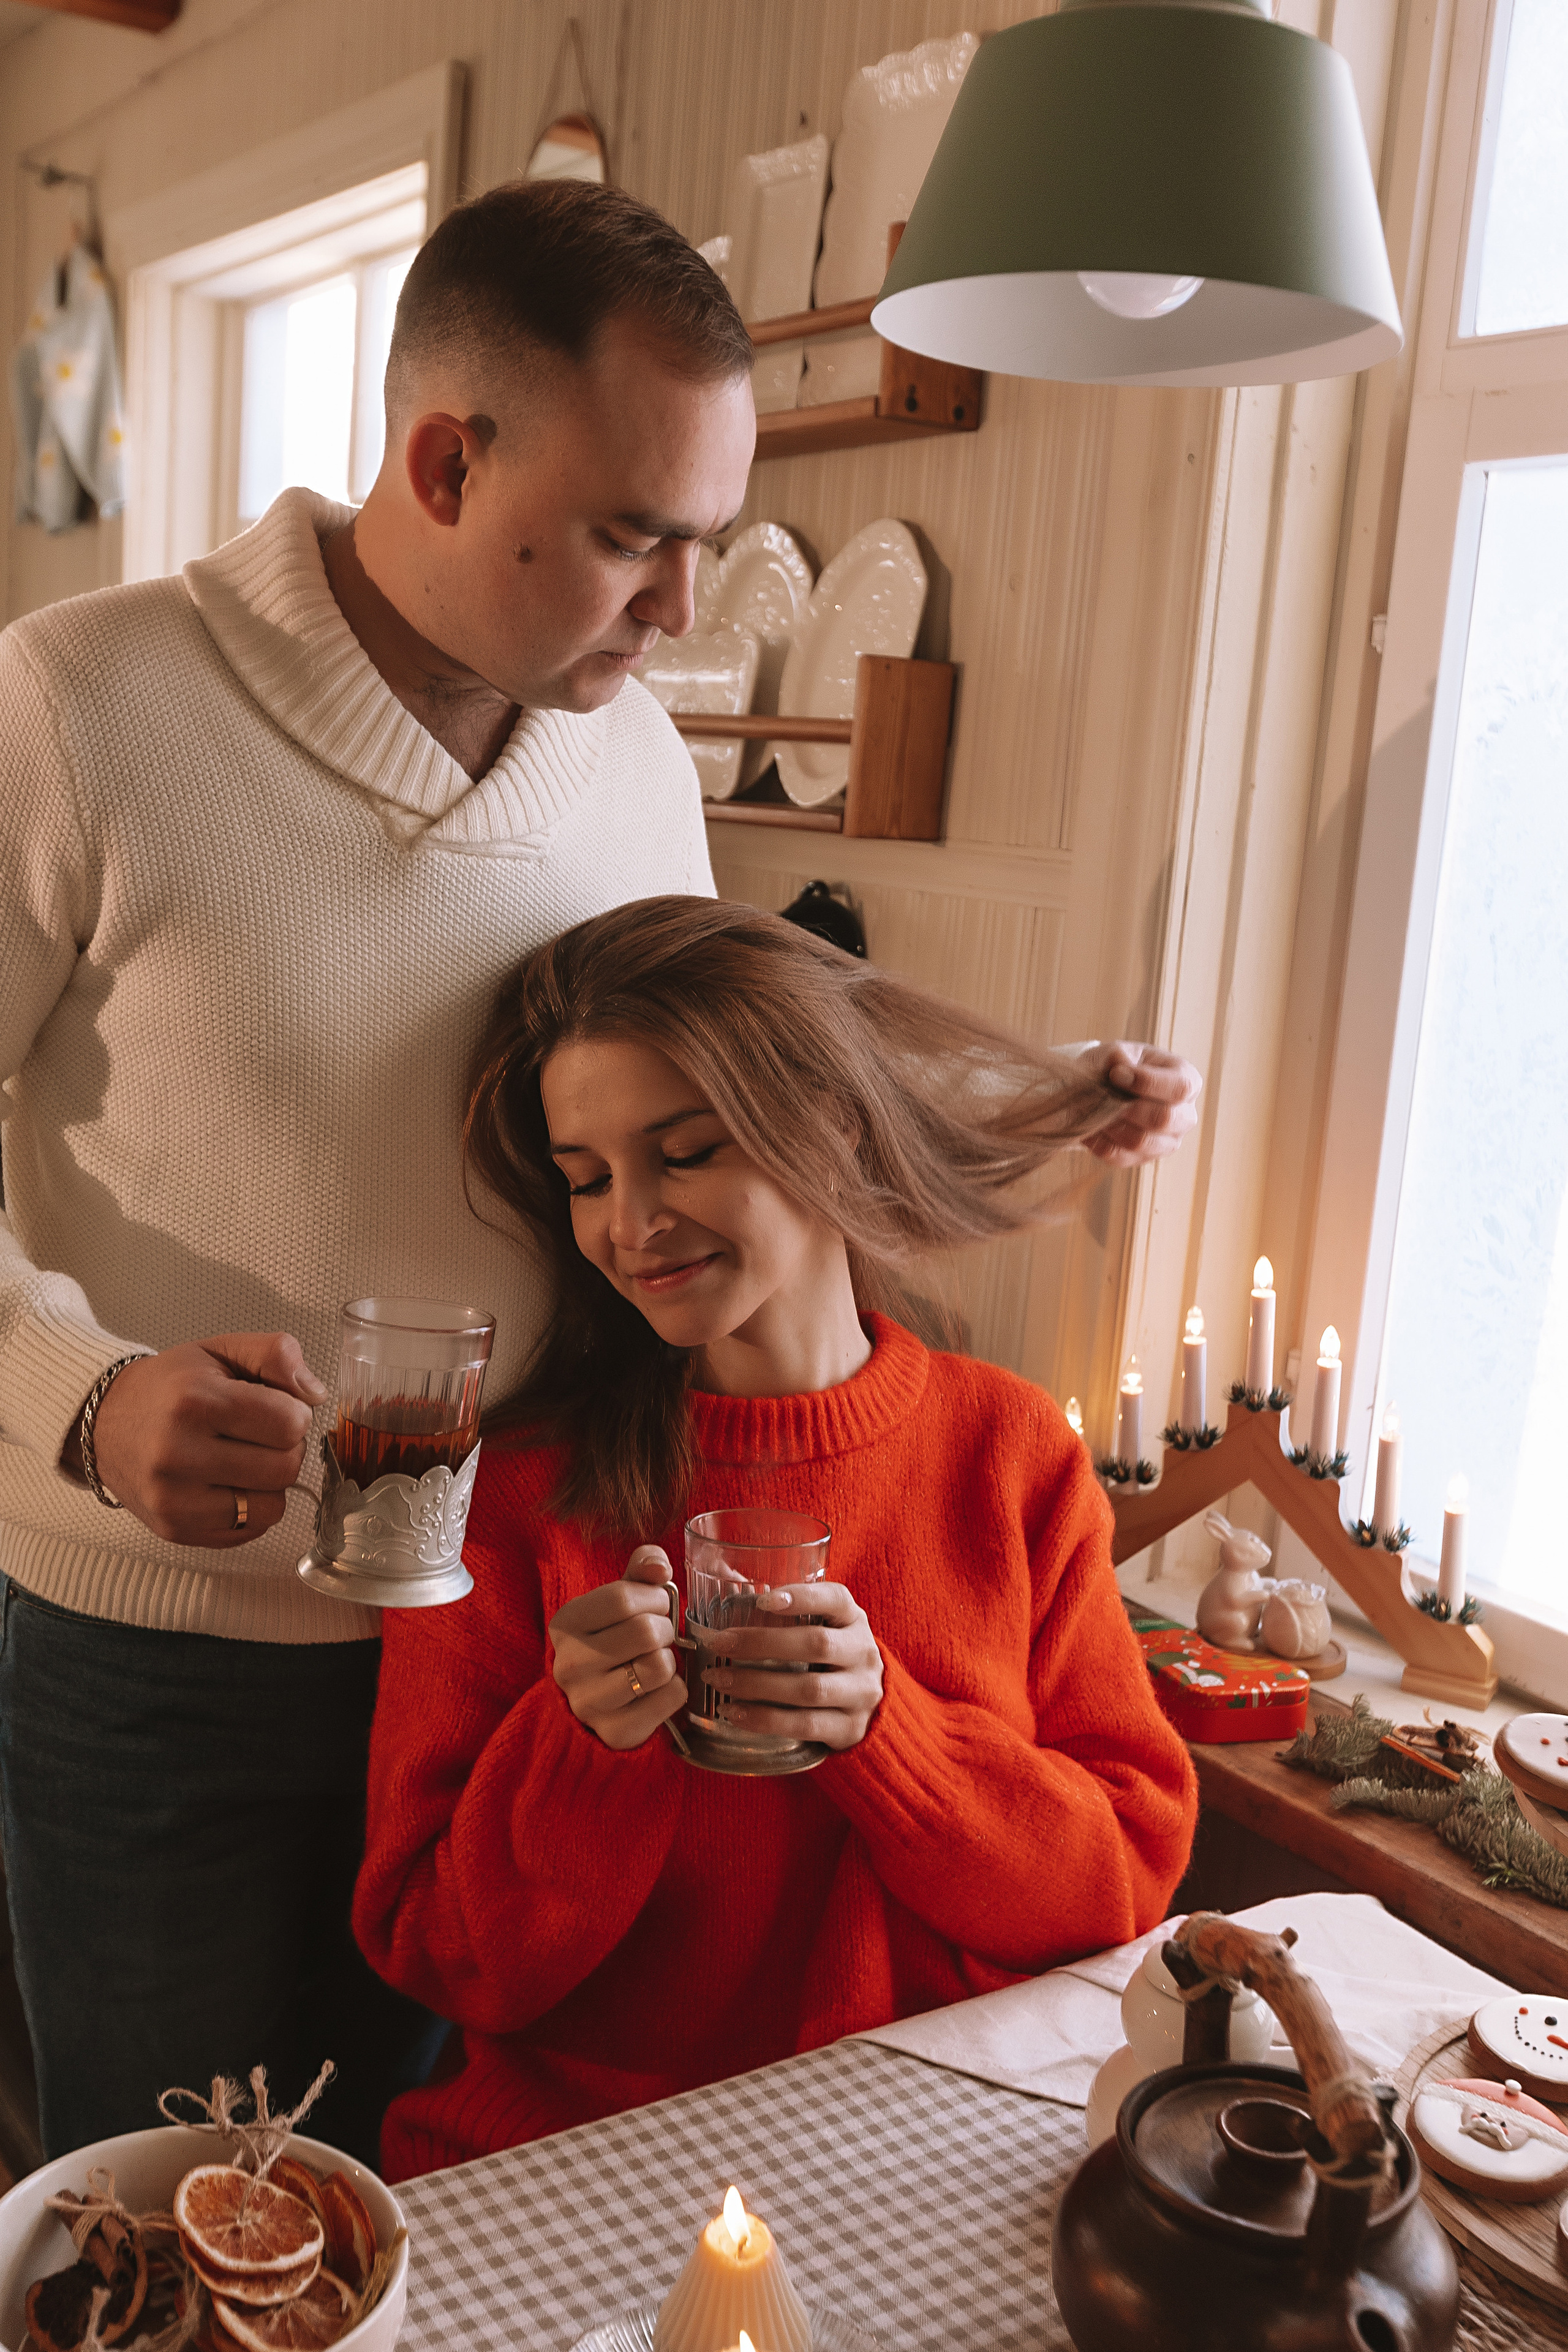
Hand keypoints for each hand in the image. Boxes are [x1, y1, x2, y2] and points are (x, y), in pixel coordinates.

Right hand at [67, 1333, 324, 1546]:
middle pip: (285, 1468)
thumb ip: (276, 1354)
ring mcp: (174, 1499)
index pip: (289, 1423)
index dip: (295, 1414)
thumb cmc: (170, 1387)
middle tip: (259, 1434)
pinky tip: (228, 1484)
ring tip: (243, 1459)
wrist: (105, 1422)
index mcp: (194, 1402)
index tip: (275, 1408)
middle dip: (286, 1448)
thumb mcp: (221, 1349)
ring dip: (270, 1483)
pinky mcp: (174, 1529)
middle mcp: (178, 1454)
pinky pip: (249, 1531)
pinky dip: (251, 1509)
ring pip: (272, 1507)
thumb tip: (316, 1393)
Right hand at [549, 1544, 687, 1750]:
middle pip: (646, 1631)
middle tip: (657, 1637)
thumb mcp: (620, 1599)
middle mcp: (569, 1664)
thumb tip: (660, 1567)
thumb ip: (641, 1570)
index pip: (622, 1598)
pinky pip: (672, 1697)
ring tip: (654, 1661)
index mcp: (566, 1624)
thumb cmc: (613, 1640)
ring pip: (660, 1666)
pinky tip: (656, 1689)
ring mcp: (589, 1702)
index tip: (656, 1606)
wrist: (597, 1702)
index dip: (654, 1598)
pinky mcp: (615, 1731)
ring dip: (670, 1660)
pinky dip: (675, 1689)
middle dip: (665, 1629)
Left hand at [701, 1583, 883, 1752]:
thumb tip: (722, 1575)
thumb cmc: (830, 1656)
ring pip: (809, 1689)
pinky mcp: (850, 1728)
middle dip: (761, 1644)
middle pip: (816, 1644)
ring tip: (718, 1679)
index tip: (761, 1600)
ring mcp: (861, 1693)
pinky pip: (805, 1725)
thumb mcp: (823, 1626)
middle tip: (718, 1643)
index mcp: (853, 1619)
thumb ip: (786, 1610)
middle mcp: (863, 1654)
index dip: (801, 1597)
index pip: (835, 1599)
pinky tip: (735, 1713)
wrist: (868, 1705)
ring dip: (756, 1684)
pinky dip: (766, 1719)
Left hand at [1081, 1042, 1202, 1166]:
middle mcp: (1184, 1115)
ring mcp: (1167, 1142)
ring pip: (1141, 1142)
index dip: (1147, 1082)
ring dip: (1112, 1124)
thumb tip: (1121, 1064)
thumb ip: (1118, 1055)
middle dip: (1129, 1107)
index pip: (1180, 1087)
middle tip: (1105, 1094)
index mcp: (1186, 1081)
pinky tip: (1091, 1124)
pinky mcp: (1143, 1159)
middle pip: (1164, 1119)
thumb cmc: (1116, 1066)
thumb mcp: (1116, 1052)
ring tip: (1095, 1108)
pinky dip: (1099, 1140)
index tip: (1116, 1074)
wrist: (1101, 1089)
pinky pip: (1119, 1157)